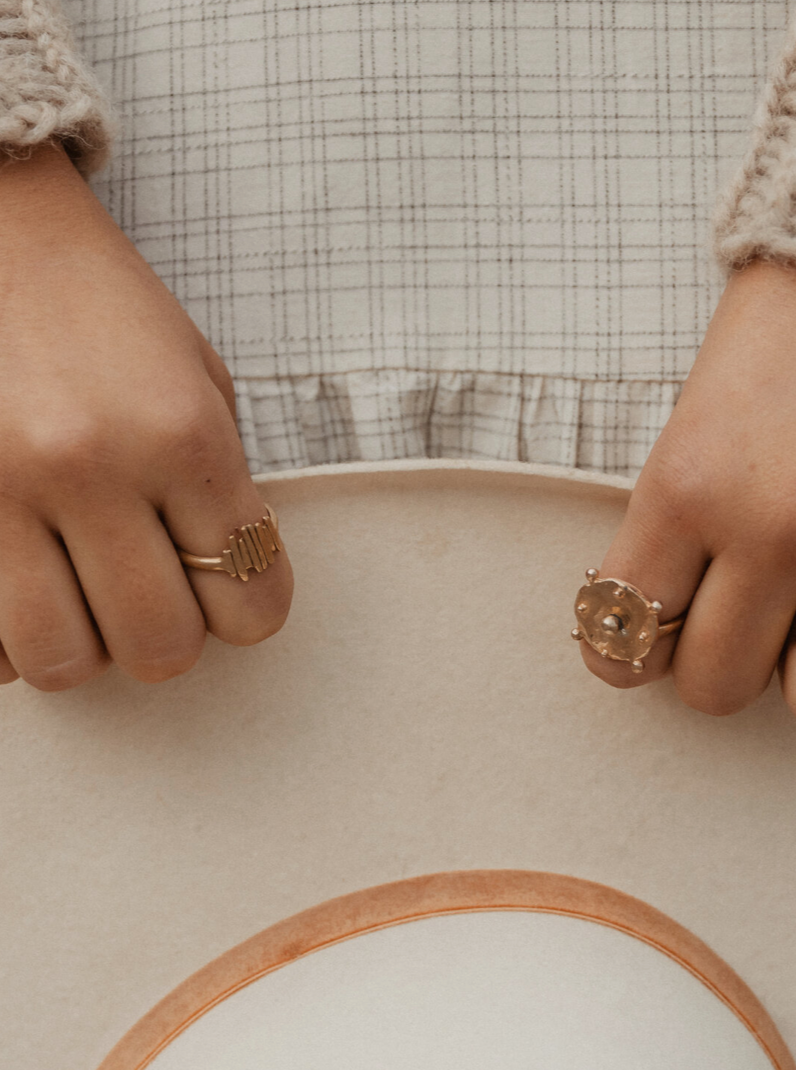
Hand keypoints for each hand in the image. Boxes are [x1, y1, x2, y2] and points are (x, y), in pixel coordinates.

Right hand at [0, 143, 292, 690]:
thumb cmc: (106, 308)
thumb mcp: (198, 378)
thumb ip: (220, 484)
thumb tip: (226, 578)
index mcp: (184, 434)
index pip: (251, 597)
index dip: (250, 611)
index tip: (232, 594)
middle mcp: (94, 469)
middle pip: (160, 647)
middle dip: (169, 637)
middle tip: (154, 594)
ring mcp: (2, 490)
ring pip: (65, 663)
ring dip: (88, 646)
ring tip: (85, 594)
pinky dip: (14, 636)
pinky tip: (29, 582)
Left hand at [581, 260, 795, 715]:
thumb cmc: (762, 360)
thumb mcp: (683, 441)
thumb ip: (666, 541)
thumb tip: (654, 642)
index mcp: (682, 489)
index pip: (616, 644)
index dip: (624, 650)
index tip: (646, 626)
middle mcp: (767, 528)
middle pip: (708, 689)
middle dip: (712, 658)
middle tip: (725, 607)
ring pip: (791, 698)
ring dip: (782, 661)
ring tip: (782, 596)